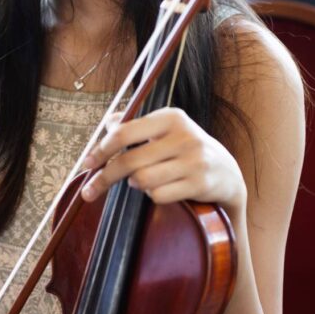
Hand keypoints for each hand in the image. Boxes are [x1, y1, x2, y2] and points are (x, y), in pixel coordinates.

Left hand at [80, 107, 246, 214]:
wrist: (227, 173)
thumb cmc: (187, 150)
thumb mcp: (167, 130)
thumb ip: (136, 125)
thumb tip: (107, 123)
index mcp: (171, 117)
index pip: (124, 133)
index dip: (100, 151)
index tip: (86, 164)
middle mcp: (184, 136)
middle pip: (129, 161)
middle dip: (105, 178)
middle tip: (90, 191)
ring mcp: (193, 160)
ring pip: (143, 180)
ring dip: (136, 185)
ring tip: (142, 181)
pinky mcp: (199, 183)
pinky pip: (159, 196)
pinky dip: (154, 196)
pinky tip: (164, 189)